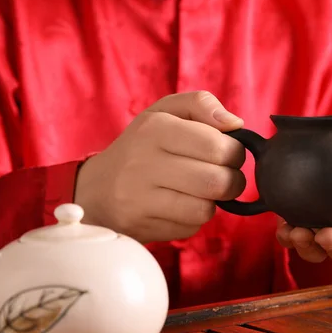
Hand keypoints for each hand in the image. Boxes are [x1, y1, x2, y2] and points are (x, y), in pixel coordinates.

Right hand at [74, 91, 245, 242]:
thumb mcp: (165, 112)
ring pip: (205, 209)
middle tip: (224, 177)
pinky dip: (193, 219)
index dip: (235, 153)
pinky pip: (189, 227)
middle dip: (232, 181)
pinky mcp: (141, 225)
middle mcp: (143, 162)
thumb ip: (201, 105)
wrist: (96, 189)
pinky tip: (179, 206)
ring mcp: (139, 197)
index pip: (218, 146)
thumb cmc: (142, 146)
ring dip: (213, 202)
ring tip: (201, 191)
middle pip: (217, 181)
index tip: (228, 154)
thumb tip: (235, 123)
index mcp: (155, 128)